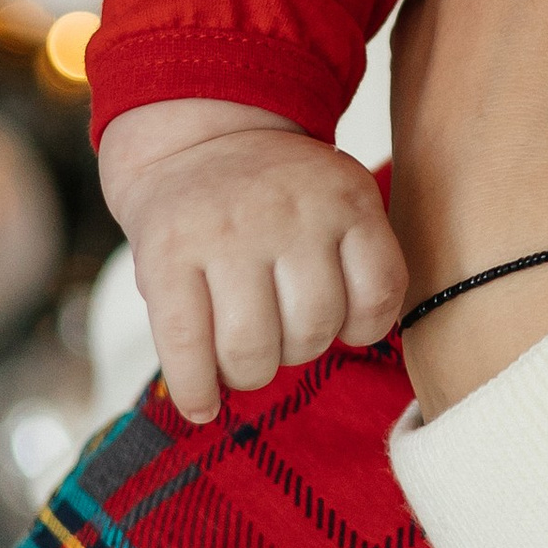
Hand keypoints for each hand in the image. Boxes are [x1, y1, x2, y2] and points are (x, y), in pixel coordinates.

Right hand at [98, 99, 406, 421]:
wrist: (196, 143)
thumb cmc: (279, 197)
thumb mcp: (337, 198)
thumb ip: (356, 257)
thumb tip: (361, 342)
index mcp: (347, 198)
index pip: (379, 293)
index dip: (364, 328)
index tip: (344, 328)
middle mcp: (290, 212)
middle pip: (314, 328)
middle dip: (299, 350)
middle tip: (281, 336)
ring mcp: (227, 233)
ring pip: (253, 348)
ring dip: (251, 372)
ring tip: (245, 358)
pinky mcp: (167, 255)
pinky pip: (186, 347)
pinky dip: (196, 389)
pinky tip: (203, 405)